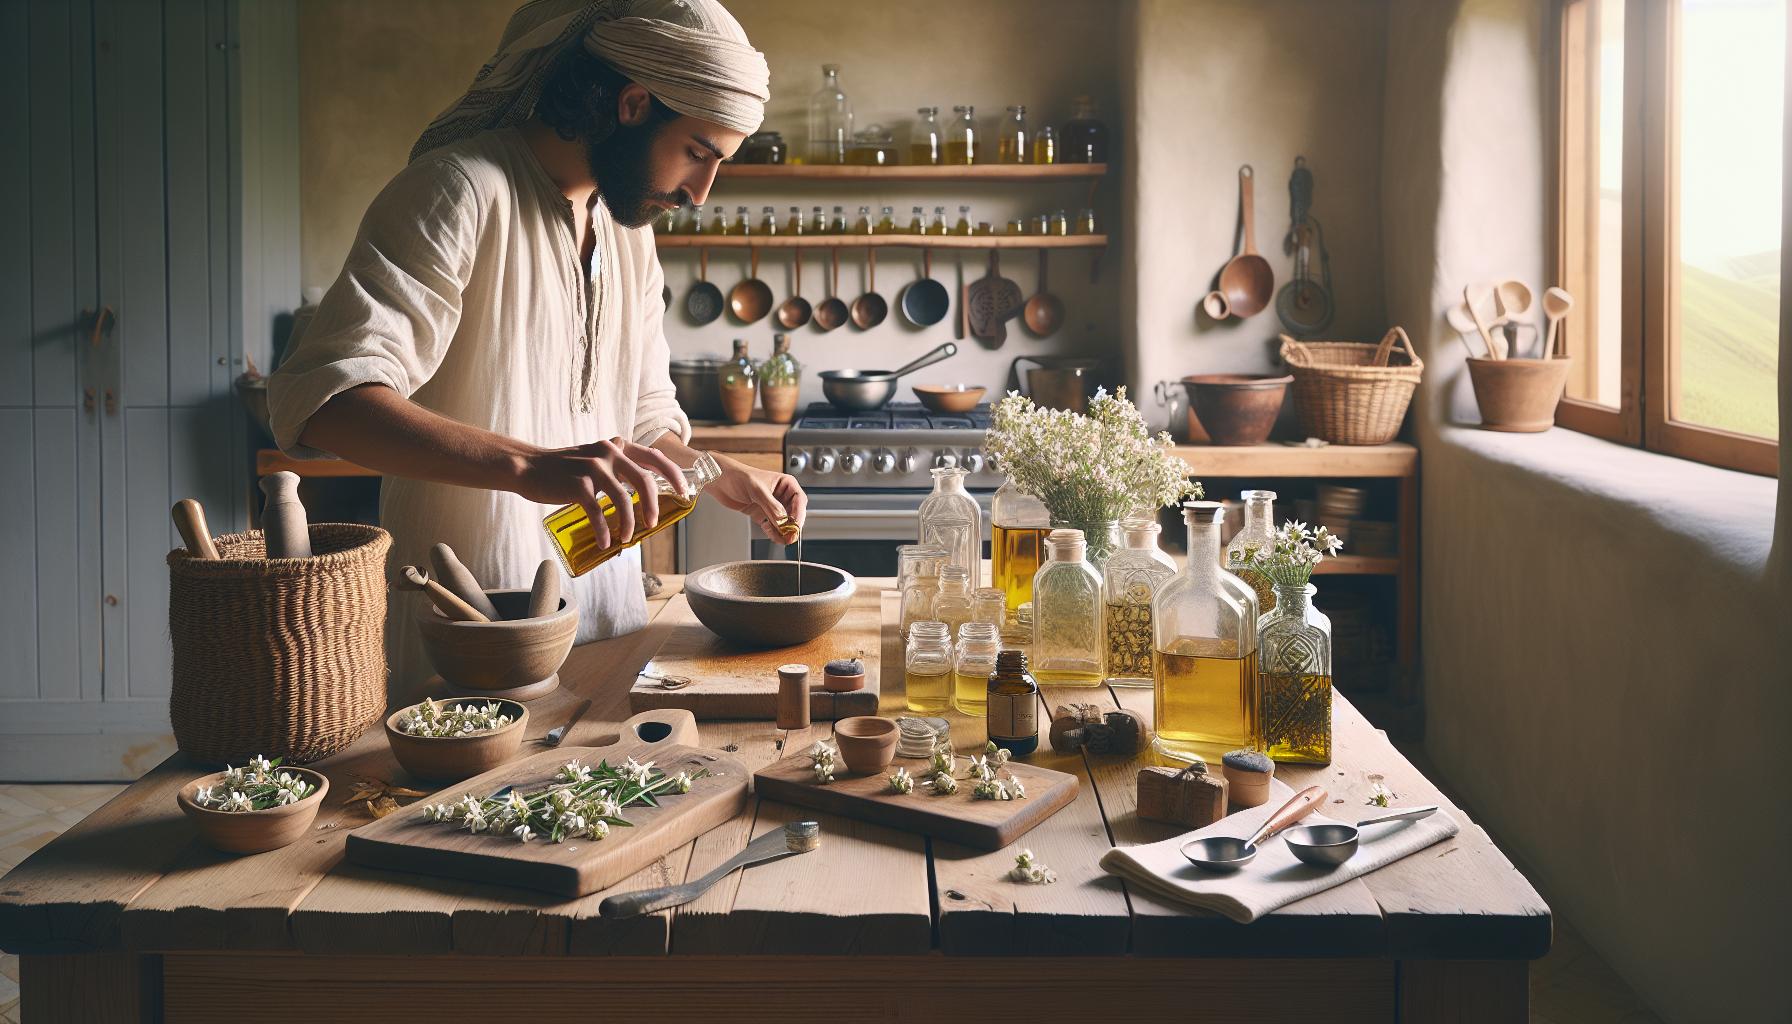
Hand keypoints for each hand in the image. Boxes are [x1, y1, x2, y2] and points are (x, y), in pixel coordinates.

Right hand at [516, 437, 688, 549]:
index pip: (654, 457)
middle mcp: (608, 453)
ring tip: (627, 537)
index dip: (674, 475)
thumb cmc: (562, 468)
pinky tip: (605, 543)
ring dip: (629, 523)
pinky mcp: (577, 486)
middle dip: (654, 506)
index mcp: (616, 446)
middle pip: (645, 481)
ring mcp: (592, 468)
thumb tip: (641, 488)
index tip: (683, 493)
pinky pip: (598, 513)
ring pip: (623, 499)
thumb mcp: (594, 457)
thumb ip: (616, 463)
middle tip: (653, 523)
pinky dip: (604, 531)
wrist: (527, 467)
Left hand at [704, 454, 808, 543]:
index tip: (795, 524)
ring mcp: (772, 506)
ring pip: (784, 523)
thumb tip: (783, 520)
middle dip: (791, 525)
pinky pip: (773, 527)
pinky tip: (769, 531)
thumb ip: (772, 506)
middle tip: (789, 535)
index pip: (799, 500)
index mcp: (785, 484)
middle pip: (794, 514)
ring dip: (782, 531)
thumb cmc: (738, 476)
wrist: (719, 480)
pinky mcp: (762, 514)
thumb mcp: (758, 490)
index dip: (799, 513)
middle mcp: (781, 495)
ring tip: (779, 537)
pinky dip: (773, 532)